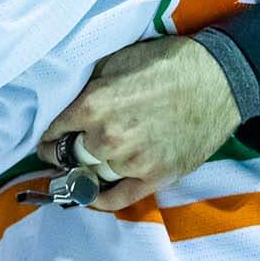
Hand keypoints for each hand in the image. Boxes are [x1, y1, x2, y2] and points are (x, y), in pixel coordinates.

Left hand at [39, 36, 242, 210]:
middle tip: (60, 153)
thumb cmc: (164, 64)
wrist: (215, 80)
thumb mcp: (114, 61)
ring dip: (87, 170)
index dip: (47, 135)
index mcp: (93, 105)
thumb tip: (67, 97)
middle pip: (72, 154)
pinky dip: (100, 199)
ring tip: (81, 166)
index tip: (44, 140)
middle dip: (64, 153)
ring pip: (95, 173)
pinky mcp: (157, 176)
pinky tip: (91, 195)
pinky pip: (118, 197)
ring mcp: (132, 161)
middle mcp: (107, 137)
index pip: (54, 130)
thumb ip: (88, 84)